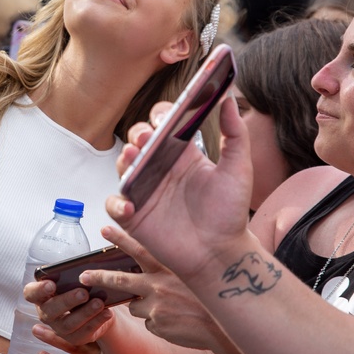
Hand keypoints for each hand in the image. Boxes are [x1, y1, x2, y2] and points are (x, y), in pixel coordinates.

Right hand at [24, 278, 114, 348]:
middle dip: (67, 301)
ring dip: (85, 313)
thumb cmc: (80, 286)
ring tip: (99, 302)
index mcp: (41, 296)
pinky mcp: (75, 338)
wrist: (95, 304)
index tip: (51, 284)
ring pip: (68, 325)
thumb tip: (84, 272)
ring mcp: (59, 328)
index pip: (31, 293)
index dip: (39, 290)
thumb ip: (72, 276)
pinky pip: (84, 333)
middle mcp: (47, 313)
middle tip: (83, 293)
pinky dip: (97, 322)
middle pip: (50, 310)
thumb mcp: (74, 279)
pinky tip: (107, 313)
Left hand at [85, 226, 220, 350]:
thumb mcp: (193, 273)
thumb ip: (173, 268)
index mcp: (166, 267)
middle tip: (82, 276)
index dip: (120, 238)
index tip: (104, 229)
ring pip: (136, 306)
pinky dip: (159, 322)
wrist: (223, 326)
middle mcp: (157, 285)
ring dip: (146, 307)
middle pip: (119, 281)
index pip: (139, 249)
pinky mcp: (156, 324)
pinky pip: (150, 322)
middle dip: (98, 278)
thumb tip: (155, 268)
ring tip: (171, 308)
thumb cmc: (211, 297)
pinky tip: (177, 322)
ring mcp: (154, 306)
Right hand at [105, 97, 254, 280]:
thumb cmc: (229, 213)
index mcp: (181, 154)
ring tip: (134, 159)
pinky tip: (130, 205)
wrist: (220, 254)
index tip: (165, 117)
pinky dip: (117, 203)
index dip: (159, 116)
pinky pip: (115, 205)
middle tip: (146, 138)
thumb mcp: (238, 169)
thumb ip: (235, 134)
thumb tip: (227, 99)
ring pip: (123, 166)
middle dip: (137, 134)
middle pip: (138, 141)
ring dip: (124, 161)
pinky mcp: (135, 216)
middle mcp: (160, 169)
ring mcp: (145, 191)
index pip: (162, 125)